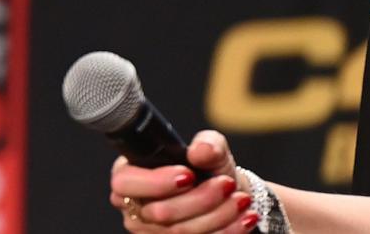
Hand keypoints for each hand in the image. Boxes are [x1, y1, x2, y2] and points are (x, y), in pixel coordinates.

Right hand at [109, 130, 255, 232]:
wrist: (226, 196)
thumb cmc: (208, 171)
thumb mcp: (212, 151)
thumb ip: (208, 144)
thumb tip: (201, 151)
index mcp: (129, 175)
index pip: (125, 183)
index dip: (157, 182)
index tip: (188, 175)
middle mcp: (134, 207)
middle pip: (160, 212)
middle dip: (200, 199)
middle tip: (226, 184)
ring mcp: (150, 232)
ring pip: (181, 231)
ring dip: (218, 215)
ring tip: (241, 199)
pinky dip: (228, 230)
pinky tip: (244, 217)